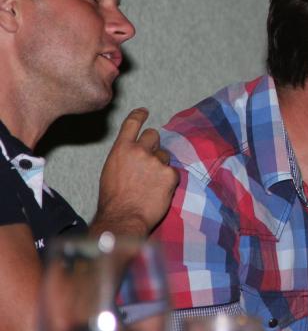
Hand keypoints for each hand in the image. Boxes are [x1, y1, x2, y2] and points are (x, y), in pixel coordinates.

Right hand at [91, 108, 177, 237]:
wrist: (123, 217)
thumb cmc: (113, 199)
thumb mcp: (111, 171)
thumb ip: (124, 157)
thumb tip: (134, 153)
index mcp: (121, 149)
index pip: (132, 123)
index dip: (139, 115)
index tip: (144, 112)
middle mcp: (140, 151)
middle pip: (153, 135)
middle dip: (153, 145)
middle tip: (150, 160)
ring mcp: (156, 161)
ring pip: (164, 156)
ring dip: (160, 166)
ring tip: (149, 185)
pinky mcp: (170, 174)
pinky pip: (173, 173)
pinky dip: (168, 181)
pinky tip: (157, 192)